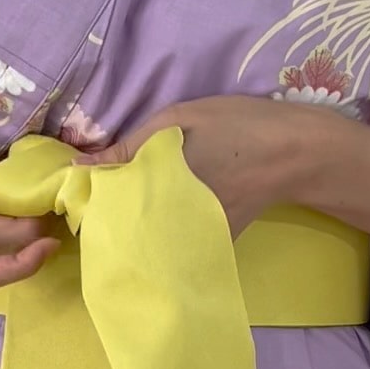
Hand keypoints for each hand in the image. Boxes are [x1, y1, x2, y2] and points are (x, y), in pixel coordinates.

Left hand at [76, 96, 324, 239]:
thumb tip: (77, 166)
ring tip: (131, 212)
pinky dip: (165, 237)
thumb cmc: (233, 128)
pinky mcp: (211, 245)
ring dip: (137, 231)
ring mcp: (191, 239)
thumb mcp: (174, 121)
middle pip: (124, 233)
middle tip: (107, 204)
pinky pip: (176, 246)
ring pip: (149, 242)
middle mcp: (170, 224)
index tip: (85, 196)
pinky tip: (164, 222)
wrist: (292, 153)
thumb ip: (125, 147)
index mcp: (155, 191)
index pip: (105, 211)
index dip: (91, 205)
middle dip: (111, 222)